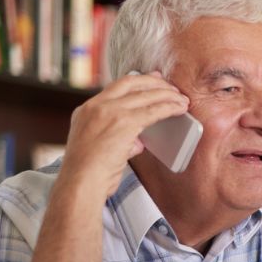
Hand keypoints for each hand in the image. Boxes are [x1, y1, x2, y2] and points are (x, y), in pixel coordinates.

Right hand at [60, 72, 189, 197]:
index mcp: (85, 111)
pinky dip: (169, 108)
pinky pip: (153, 110)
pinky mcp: (124, 122)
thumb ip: (118, 140)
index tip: (152, 79)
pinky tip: (180, 109)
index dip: (137, 81)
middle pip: (131, 84)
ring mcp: (109, 112)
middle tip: (171, 86)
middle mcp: (95, 106)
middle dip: (155, 82)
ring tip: (182, 99)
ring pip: (145, 94)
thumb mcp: (97, 149)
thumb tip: (137, 141)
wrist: (80, 183)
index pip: (115, 88)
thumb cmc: (88, 175)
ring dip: (167, 95)